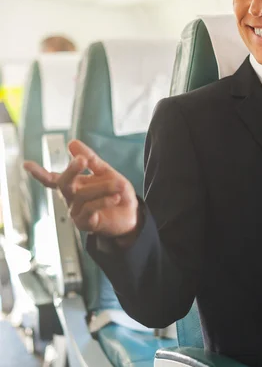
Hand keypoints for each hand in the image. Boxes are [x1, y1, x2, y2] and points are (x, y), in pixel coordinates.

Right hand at [24, 139, 138, 240]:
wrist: (131, 215)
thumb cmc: (116, 193)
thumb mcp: (106, 172)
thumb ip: (91, 159)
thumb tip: (71, 143)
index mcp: (73, 185)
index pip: (52, 179)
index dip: (39, 173)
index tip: (26, 164)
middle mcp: (71, 199)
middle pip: (63, 183)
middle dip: (71, 170)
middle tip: (82, 160)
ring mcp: (76, 212)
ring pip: (82, 195)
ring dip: (102, 187)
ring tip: (118, 184)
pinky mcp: (85, 223)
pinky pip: (90, 209)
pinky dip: (103, 201)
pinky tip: (115, 197)